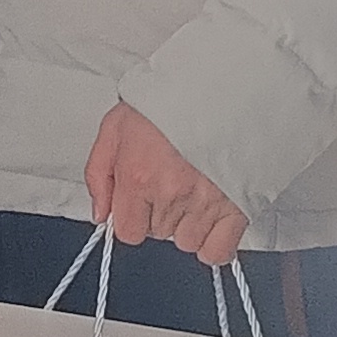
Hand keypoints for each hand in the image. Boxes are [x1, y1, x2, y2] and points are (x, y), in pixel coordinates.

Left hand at [85, 101, 246, 267]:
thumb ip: (98, 174)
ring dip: (187, 224)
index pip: (128, 231)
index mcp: (138, 176)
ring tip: (194, 193)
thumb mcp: (115, 127)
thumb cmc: (167, 102)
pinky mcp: (237, 207)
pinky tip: (210, 220)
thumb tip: (100, 214)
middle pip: (158, 233)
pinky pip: (218, 251)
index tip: (140, 202)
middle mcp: (171, 194)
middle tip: (171, 182)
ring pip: (187, 242)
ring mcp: (206, 203)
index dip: (132, 218)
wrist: (221, 86)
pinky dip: (213, 242)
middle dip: (160, 214)